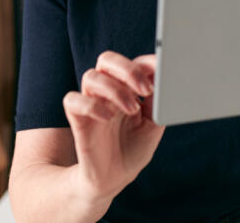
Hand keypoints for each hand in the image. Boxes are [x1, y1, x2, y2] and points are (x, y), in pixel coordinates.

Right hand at [63, 51, 164, 202]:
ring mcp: (92, 104)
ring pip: (91, 76)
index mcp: (127, 89)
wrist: (114, 179)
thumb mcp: (154, 124)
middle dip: (128, 69)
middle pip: (107, 59)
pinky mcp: (78, 120)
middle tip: (146, 90)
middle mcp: (108, 92)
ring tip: (132, 109)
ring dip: (115, 89)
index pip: (132, 62)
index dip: (146, 64)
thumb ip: (159, 103)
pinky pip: (72, 100)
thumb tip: (166, 82)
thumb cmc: (133, 149)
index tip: (161, 75)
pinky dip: (91, 105)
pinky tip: (108, 117)